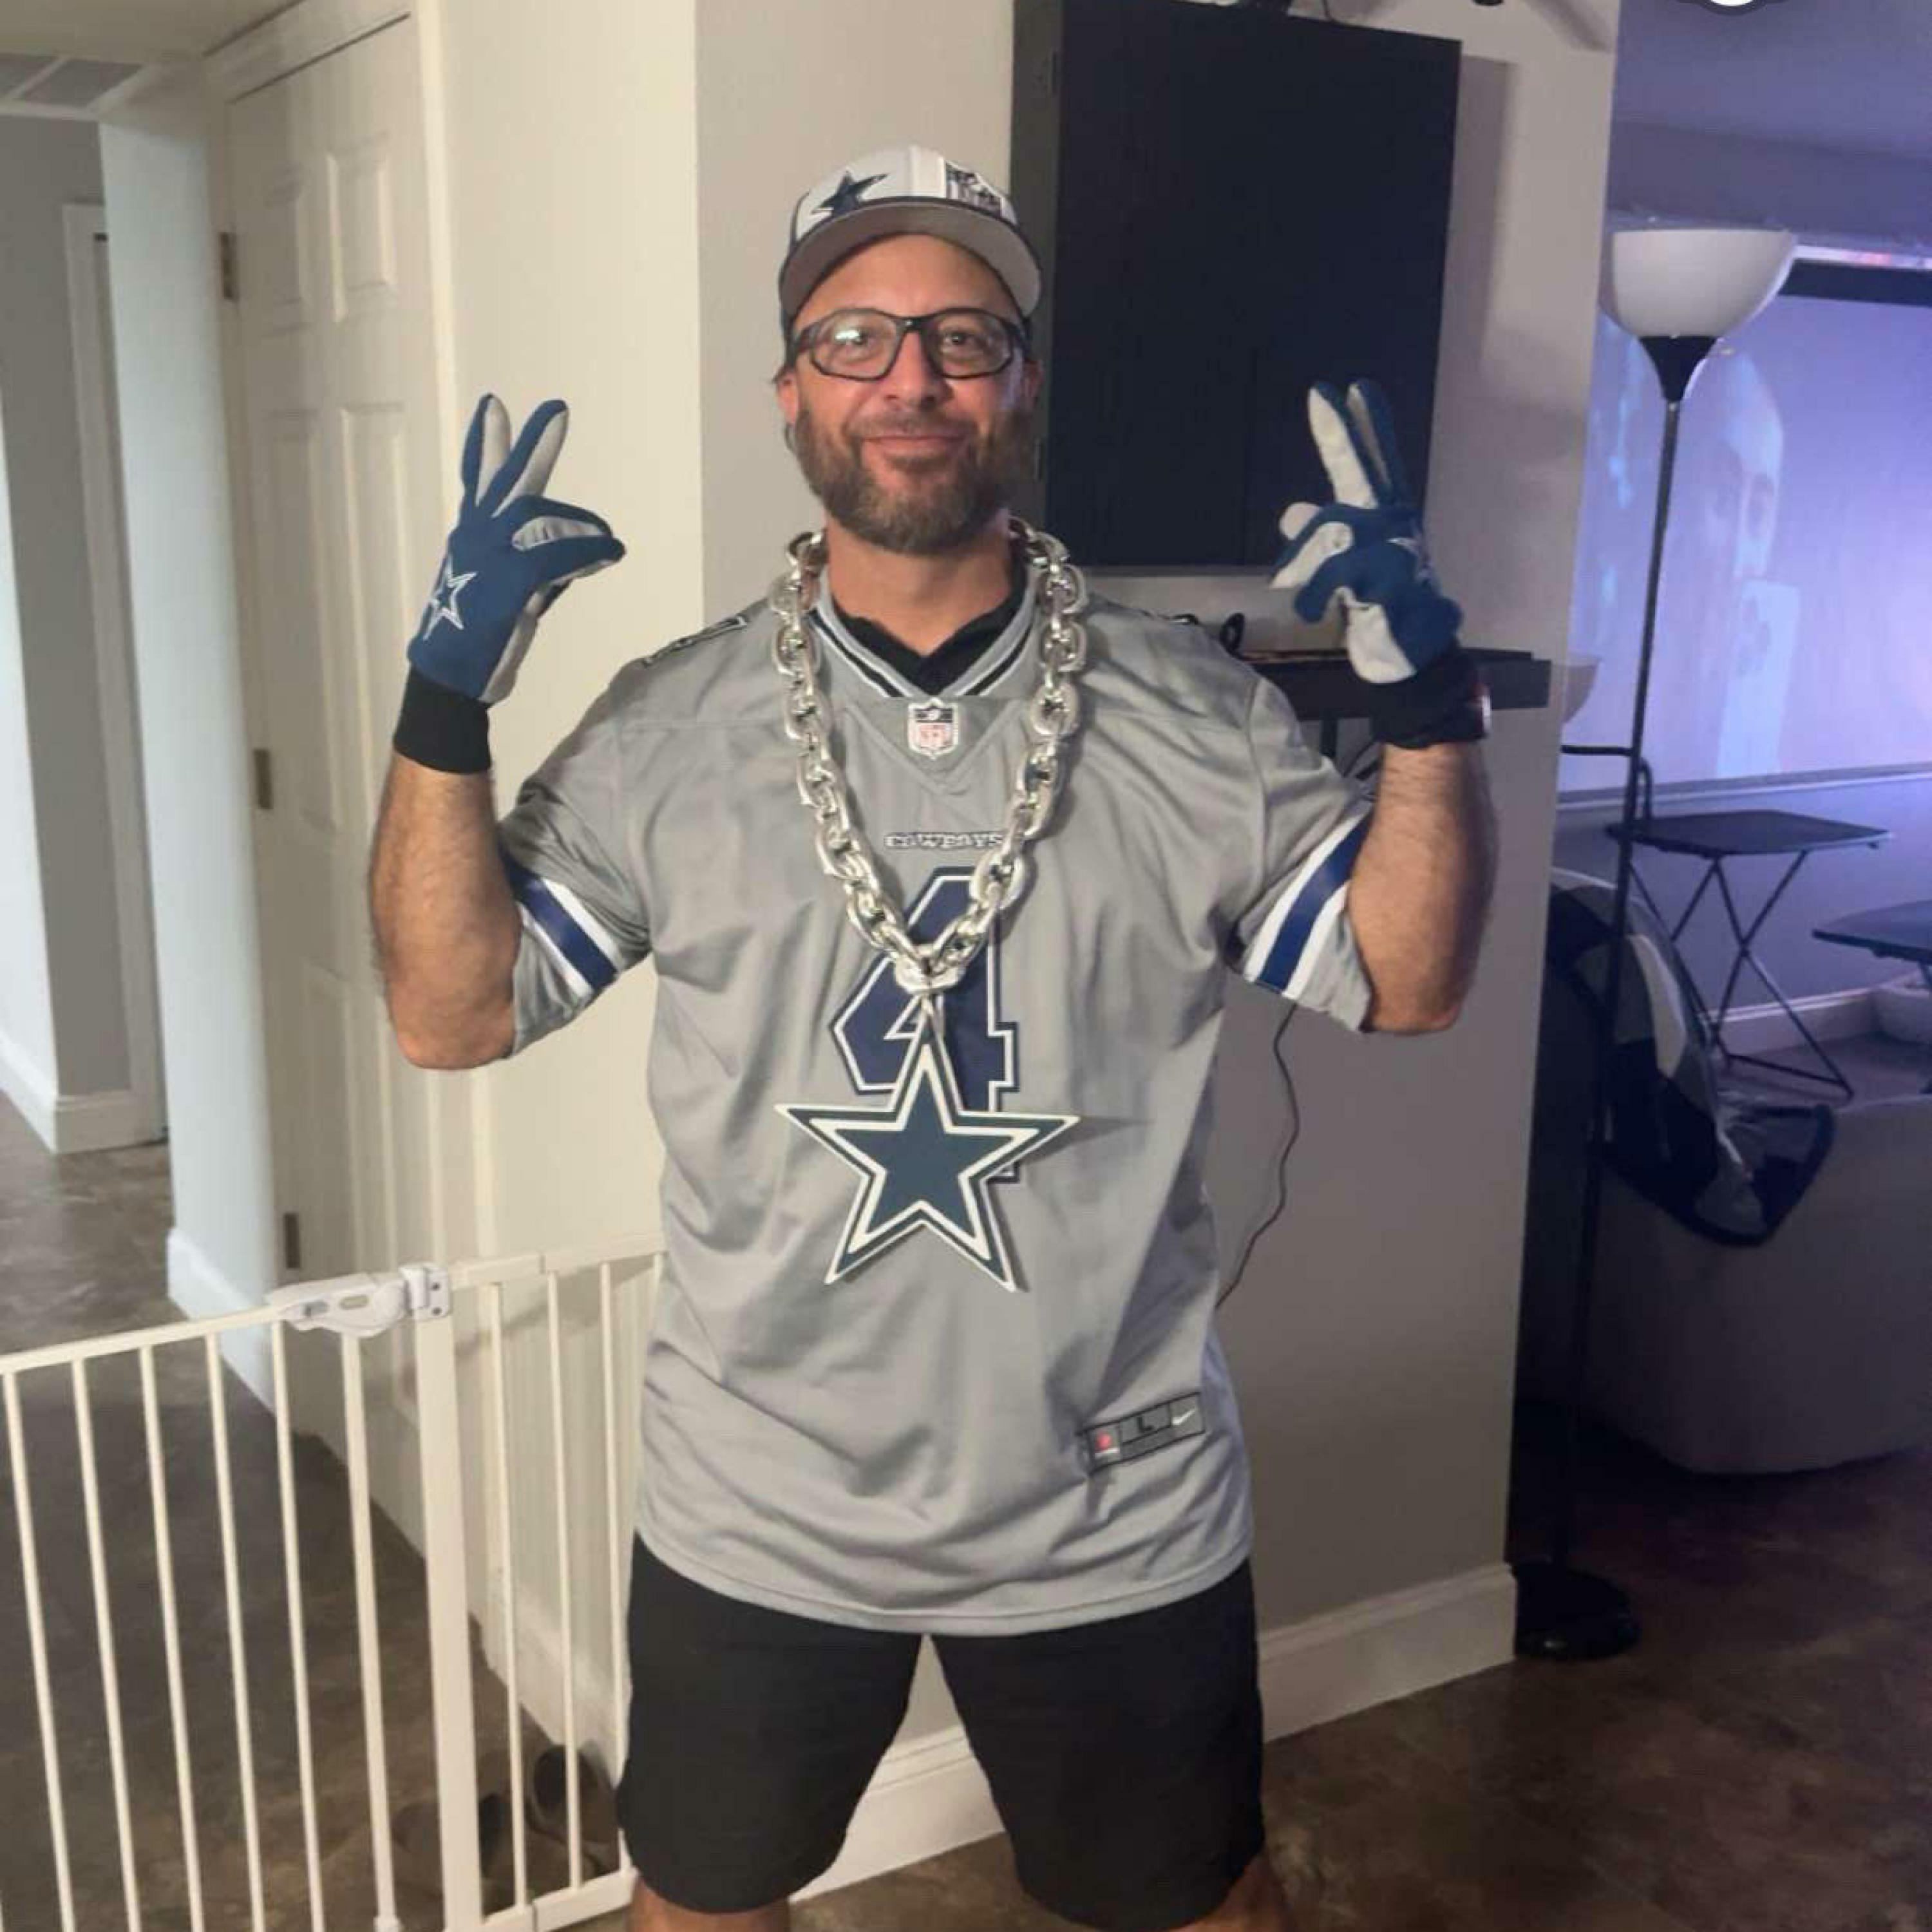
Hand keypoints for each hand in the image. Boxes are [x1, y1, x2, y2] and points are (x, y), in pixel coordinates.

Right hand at [406, 394, 624, 703]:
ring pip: (540, 517)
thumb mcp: (501, 588)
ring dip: (581, 525)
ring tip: (606, 539)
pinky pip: (557, 554)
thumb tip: (570, 554)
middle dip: (534, 445)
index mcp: (471, 534)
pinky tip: (611, 552)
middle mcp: (477, 536)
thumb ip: (532, 563)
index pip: (478, 479)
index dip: (485, 443)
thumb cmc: (476, 636)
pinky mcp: (509, 581)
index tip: (494, 406)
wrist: (452, 676)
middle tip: (558, 409)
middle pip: (509, 481)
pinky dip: (589, 551)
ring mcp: (490, 556)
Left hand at [1269, 379, 1462, 685]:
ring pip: (1331, 532)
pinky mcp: (1386, 584)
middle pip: (1364, 473)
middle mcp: (1396, 524)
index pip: (1380, 462)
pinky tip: (1312, 611)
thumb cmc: (1380, 607)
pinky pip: (1331, 576)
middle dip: (1341, 435)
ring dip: (1301, 559)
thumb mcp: (1346, 566)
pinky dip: (1312, 593)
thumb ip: (1324, 535)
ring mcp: (1395, 551)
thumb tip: (1291, 510)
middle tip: (1321, 393)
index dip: (1369, 426)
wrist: (1412, 655)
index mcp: (1389, 516)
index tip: (1355, 388)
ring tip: (1287, 581)